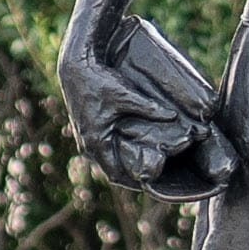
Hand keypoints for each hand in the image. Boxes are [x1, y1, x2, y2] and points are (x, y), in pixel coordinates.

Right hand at [58, 37, 198, 188]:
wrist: (75, 66)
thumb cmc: (99, 80)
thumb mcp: (126, 95)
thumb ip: (150, 109)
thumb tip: (173, 116)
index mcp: (97, 142)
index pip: (117, 176)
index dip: (136, 183)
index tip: (155, 184)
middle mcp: (88, 145)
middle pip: (113, 171)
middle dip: (133, 175)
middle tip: (157, 176)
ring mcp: (84, 138)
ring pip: (107, 160)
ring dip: (124, 164)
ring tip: (148, 164)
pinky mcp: (86, 129)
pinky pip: (103, 150)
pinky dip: (117, 153)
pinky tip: (134, 148)